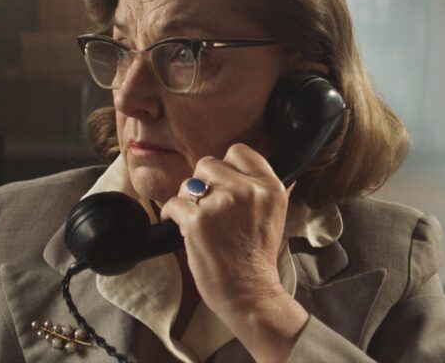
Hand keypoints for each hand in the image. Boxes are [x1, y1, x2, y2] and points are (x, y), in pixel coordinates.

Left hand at [160, 143, 307, 360]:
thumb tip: (231, 168)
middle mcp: (248, 190)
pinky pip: (173, 204)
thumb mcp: (273, 213)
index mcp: (270, 187)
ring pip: (189, 183)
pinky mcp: (198, 221)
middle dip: (204, 184)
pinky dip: (171, 215)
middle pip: (209, 164)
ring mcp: (222, 204)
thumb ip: (257, 187)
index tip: (222, 184)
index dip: (226, 166)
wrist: (250, 293)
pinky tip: (180, 227)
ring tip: (196, 220)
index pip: (239, 151)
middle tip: (208, 208)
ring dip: (187, 199)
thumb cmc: (256, 257)